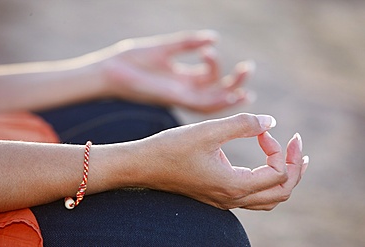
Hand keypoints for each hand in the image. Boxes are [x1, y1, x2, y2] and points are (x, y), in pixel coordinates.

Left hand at [98, 30, 254, 112]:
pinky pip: (202, 105)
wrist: (110, 72)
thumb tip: (215, 38)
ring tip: (246, 81)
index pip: (208, 77)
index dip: (218, 67)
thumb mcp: (165, 49)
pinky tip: (231, 94)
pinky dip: (219, 101)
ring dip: (231, 93)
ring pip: (214, 101)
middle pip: (216, 90)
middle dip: (235, 82)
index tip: (210, 50)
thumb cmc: (133, 60)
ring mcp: (180, 97)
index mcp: (181, 78)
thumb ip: (189, 43)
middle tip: (248, 68)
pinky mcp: (175, 100)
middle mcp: (184, 90)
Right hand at [139, 113, 308, 209]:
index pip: (278, 172)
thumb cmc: (171, 148)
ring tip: (292, 158)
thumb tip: (271, 122)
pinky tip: (263, 165)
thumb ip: (243, 124)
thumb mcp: (208, 130)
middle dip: (294, 166)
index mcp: (234, 185)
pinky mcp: (218, 195)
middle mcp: (233, 199)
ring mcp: (225, 200)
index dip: (277, 147)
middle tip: (296, 143)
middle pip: (282, 191)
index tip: (260, 129)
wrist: (143, 165)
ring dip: (285, 178)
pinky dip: (267, 181)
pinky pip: (254, 196)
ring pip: (270, 198)